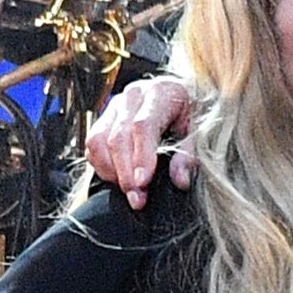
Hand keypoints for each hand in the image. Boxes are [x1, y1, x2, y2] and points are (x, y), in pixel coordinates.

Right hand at [87, 74, 199, 203]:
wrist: (181, 93)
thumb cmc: (193, 111)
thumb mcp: (200, 130)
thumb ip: (189, 155)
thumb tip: (180, 180)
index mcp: (160, 94)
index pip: (143, 126)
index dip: (141, 157)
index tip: (142, 183)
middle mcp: (133, 97)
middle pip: (118, 137)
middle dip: (125, 173)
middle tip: (136, 199)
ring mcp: (116, 105)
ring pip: (99, 140)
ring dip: (110, 171)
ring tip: (127, 191)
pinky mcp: (105, 117)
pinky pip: (93, 143)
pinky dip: (101, 164)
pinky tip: (117, 178)